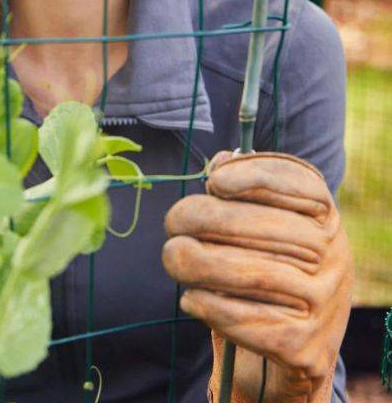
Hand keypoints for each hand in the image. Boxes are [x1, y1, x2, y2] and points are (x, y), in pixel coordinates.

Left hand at [162, 150, 352, 402]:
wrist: (299, 337)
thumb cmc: (269, 259)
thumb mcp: (268, 218)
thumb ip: (243, 186)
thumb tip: (219, 162)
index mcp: (324, 215)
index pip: (297, 183)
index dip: (254, 176)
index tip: (215, 181)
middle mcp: (333, 254)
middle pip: (261, 227)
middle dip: (205, 219)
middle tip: (172, 222)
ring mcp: (324, 301)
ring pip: (251, 274)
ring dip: (200, 264)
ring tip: (173, 257)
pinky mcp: (306, 344)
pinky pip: (250, 320)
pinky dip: (211, 307)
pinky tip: (190, 299)